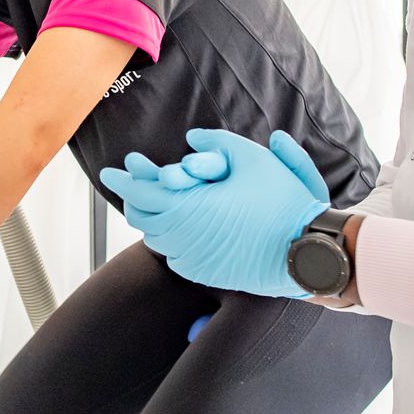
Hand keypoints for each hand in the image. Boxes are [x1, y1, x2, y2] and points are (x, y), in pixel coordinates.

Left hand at [100, 129, 330, 298]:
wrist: (304, 251)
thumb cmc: (281, 202)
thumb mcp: (253, 158)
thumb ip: (217, 142)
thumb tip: (192, 138)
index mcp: (187, 207)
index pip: (140, 193)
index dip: (121, 181)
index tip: (109, 173)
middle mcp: (182, 237)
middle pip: (142, 217)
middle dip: (134, 199)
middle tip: (132, 184)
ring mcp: (192, 259)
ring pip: (156, 238)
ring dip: (153, 219)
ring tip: (156, 204)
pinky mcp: (204, 275)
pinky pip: (174, 256)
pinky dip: (171, 240)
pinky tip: (180, 228)